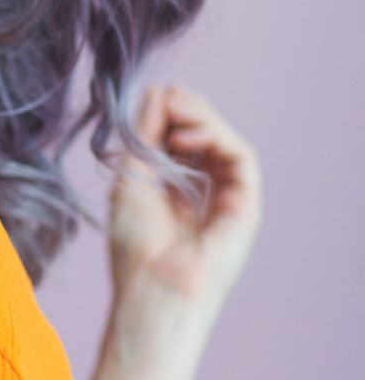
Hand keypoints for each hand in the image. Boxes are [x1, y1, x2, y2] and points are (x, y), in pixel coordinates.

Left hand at [107, 82, 262, 333]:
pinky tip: (189, 135)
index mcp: (175, 192)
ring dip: (203, 119)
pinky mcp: (246, 206)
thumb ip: (146, 132)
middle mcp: (205, 195)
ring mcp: (228, 201)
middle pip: (207, 139)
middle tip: (170, 96)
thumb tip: (159, 89)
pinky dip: (218, 138)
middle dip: (189, 112)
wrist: (152, 289)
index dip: (173, 115)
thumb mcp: (133, 175)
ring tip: (176, 111)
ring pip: (226, 144)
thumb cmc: (135, 244)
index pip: (182, 142)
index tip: (157, 96)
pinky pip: (241, 158)